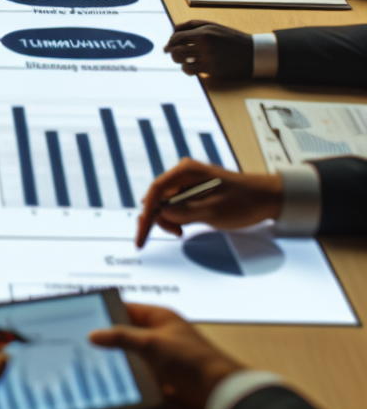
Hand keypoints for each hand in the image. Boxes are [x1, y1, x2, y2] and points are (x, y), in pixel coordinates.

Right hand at [89, 303, 241, 408]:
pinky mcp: (165, 372)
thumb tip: (94, 333)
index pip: (127, 308)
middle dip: (110, 335)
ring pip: (133, 350)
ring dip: (120, 354)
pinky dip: (130, 369)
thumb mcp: (150, 344)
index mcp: (159, 315)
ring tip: (96, 357)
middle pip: (128, 330)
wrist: (217, 391)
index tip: (87, 317)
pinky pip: (141, 367)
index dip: (107, 311)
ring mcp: (162, 352)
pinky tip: (116, 373)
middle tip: (86, 339)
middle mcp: (160, 331)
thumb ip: (121, 337)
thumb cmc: (190, 360)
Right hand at [135, 158, 282, 246]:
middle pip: (158, 197)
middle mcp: (183, 174)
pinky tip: (185, 225)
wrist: (267, 198)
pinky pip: (176, 205)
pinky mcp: (193, 192)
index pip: (156, 191)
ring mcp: (187, 183)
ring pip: (165, 203)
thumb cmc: (244, 202)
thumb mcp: (214, 211)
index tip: (141, 237)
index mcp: (186, 171)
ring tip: (184, 231)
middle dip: (159, 218)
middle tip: (174, 234)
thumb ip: (185, 213)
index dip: (146, 214)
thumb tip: (161, 214)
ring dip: (169, 220)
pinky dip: (176, 218)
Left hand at [165, 20, 252, 78]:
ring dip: (178, 62)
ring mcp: (209, 56)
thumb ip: (192, 25)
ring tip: (183, 62)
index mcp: (205, 31)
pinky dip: (187, 70)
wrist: (253, 53)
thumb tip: (173, 30)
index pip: (177, 36)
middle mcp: (205, 43)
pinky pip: (190, 70)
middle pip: (176, 49)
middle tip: (174, 56)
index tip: (167, 47)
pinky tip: (191, 68)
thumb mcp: (213, 26)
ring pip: (181, 60)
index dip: (170, 42)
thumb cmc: (230, 38)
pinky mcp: (212, 69)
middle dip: (172, 53)